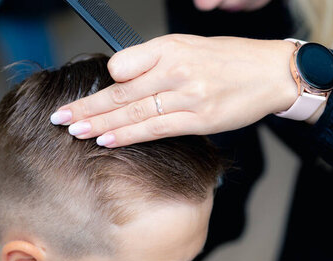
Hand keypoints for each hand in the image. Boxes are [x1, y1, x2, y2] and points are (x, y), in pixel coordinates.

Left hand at [50, 34, 297, 146]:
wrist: (272, 73)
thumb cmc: (230, 61)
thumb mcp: (189, 47)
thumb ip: (154, 62)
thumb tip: (120, 80)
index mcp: (170, 48)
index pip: (123, 65)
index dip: (101, 84)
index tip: (82, 98)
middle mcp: (176, 69)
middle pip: (120, 92)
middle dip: (86, 108)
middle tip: (60, 118)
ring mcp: (188, 95)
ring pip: (133, 112)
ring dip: (100, 124)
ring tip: (74, 131)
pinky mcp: (198, 118)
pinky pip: (155, 129)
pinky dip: (128, 136)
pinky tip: (107, 141)